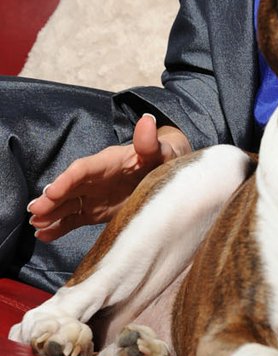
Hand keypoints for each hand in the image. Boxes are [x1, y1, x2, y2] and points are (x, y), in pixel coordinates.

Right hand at [27, 114, 191, 241]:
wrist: (166, 171)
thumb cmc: (162, 158)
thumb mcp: (159, 150)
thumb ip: (149, 141)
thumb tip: (147, 119)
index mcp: (107, 162)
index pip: (82, 169)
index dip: (66, 179)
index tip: (51, 192)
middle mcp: (96, 178)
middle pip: (69, 187)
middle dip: (51, 198)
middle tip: (34, 211)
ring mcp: (94, 195)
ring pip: (67, 204)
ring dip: (50, 213)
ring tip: (35, 225)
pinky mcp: (96, 211)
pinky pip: (74, 219)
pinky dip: (59, 227)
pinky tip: (43, 235)